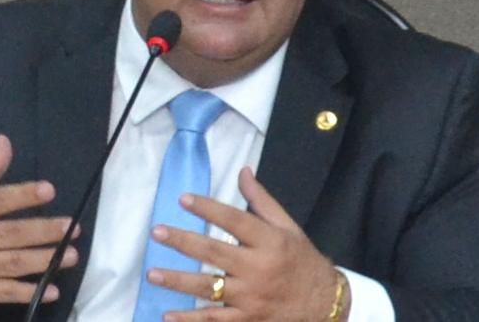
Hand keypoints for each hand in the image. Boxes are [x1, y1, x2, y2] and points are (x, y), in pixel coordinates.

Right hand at [0, 134, 80, 312]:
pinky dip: (30, 293)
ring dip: (45, 260)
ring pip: (14, 264)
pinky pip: (6, 293)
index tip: (49, 189)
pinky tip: (52, 290)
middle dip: (44, 231)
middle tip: (72, 228)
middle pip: (11, 234)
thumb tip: (5, 139)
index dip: (23, 195)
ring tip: (72, 255)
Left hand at [146, 167, 347, 320]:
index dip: (208, 208)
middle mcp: (258, 268)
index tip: (183, 199)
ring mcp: (250, 297)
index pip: (234, 220)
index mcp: (269, 241)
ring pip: (208, 288)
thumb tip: (242, 171)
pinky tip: (169, 315)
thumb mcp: (288, 227)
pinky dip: (190, 319)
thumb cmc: (302, 262)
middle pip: (214, 253)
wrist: (325, 305)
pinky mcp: (246, 320)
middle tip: (157, 232)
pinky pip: (214, 320)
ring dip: (178, 281)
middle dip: (183, 242)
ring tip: (153, 273)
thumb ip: (261, 201)